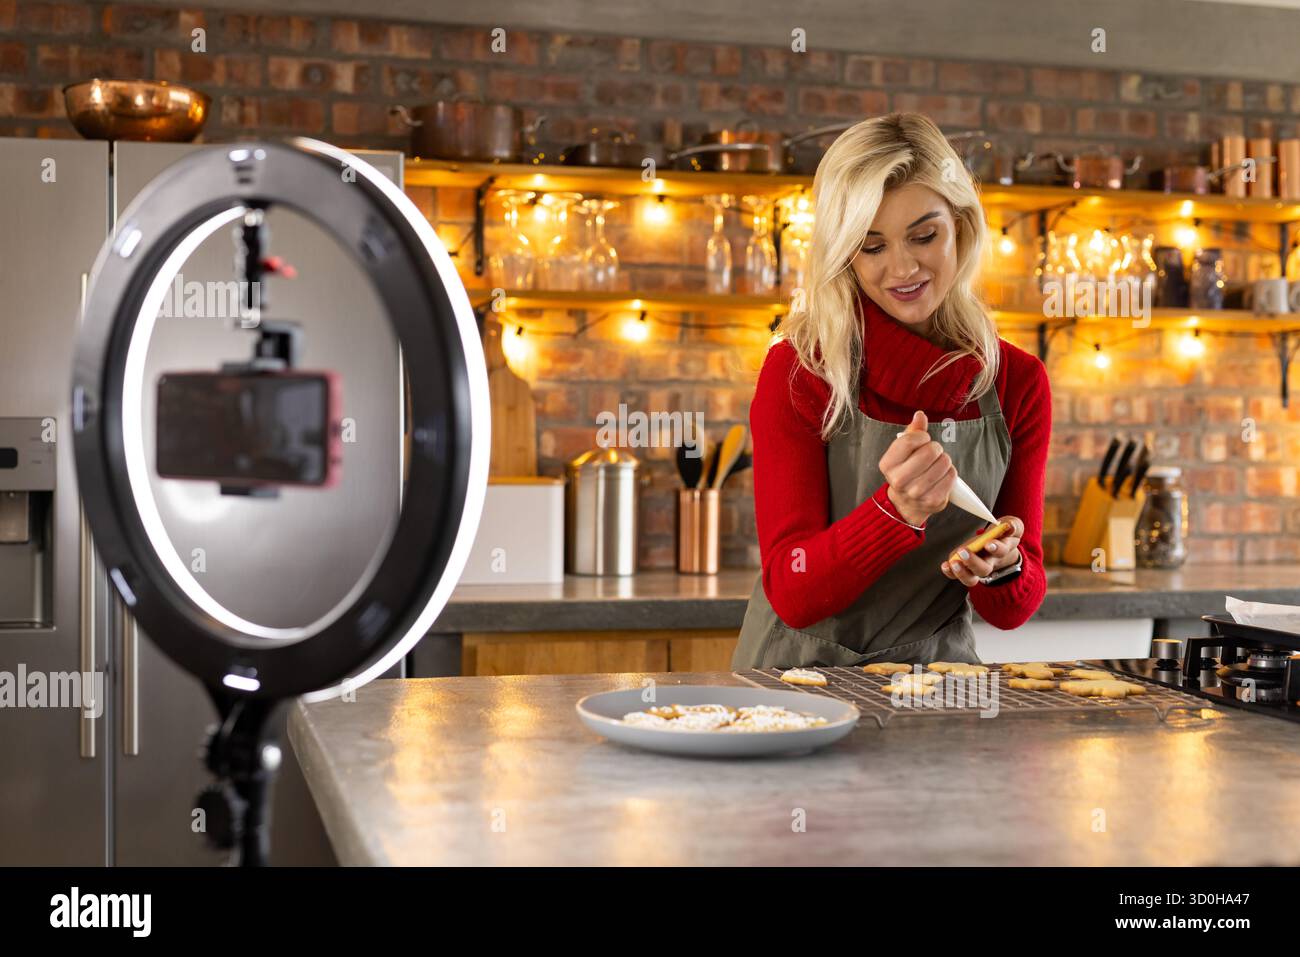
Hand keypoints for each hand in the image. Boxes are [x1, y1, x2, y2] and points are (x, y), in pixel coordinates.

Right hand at [880, 411, 956, 526]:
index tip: (923, 440)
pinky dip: (950, 473)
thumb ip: (912, 432)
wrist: (907, 503)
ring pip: (943, 463)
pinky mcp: (933, 500)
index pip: (908, 441)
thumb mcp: (903, 452)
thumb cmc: (907, 472)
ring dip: (944, 460)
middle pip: (929, 451)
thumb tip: (920, 415)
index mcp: (887, 464)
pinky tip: (942, 476)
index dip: (922, 436)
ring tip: (936, 465)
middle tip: (932, 454)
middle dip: (935, 449)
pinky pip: (951, 476)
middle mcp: (898, 480)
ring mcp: (916, 492)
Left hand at [942, 515, 1024, 586]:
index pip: (1002, 551)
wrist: (1000, 546)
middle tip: (964, 551)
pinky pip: (957, 575)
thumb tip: (1009, 526)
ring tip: (954, 563)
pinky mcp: (965, 567)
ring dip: (961, 572)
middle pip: (984, 569)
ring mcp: (976, 567)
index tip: (989, 543)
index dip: (996, 548)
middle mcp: (990, 562)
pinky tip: (945, 565)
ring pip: (971, 578)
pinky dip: (950, 572)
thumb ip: (1014, 526)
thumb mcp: (1013, 526)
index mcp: (1003, 549)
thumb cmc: (1004, 534)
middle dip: (973, 562)